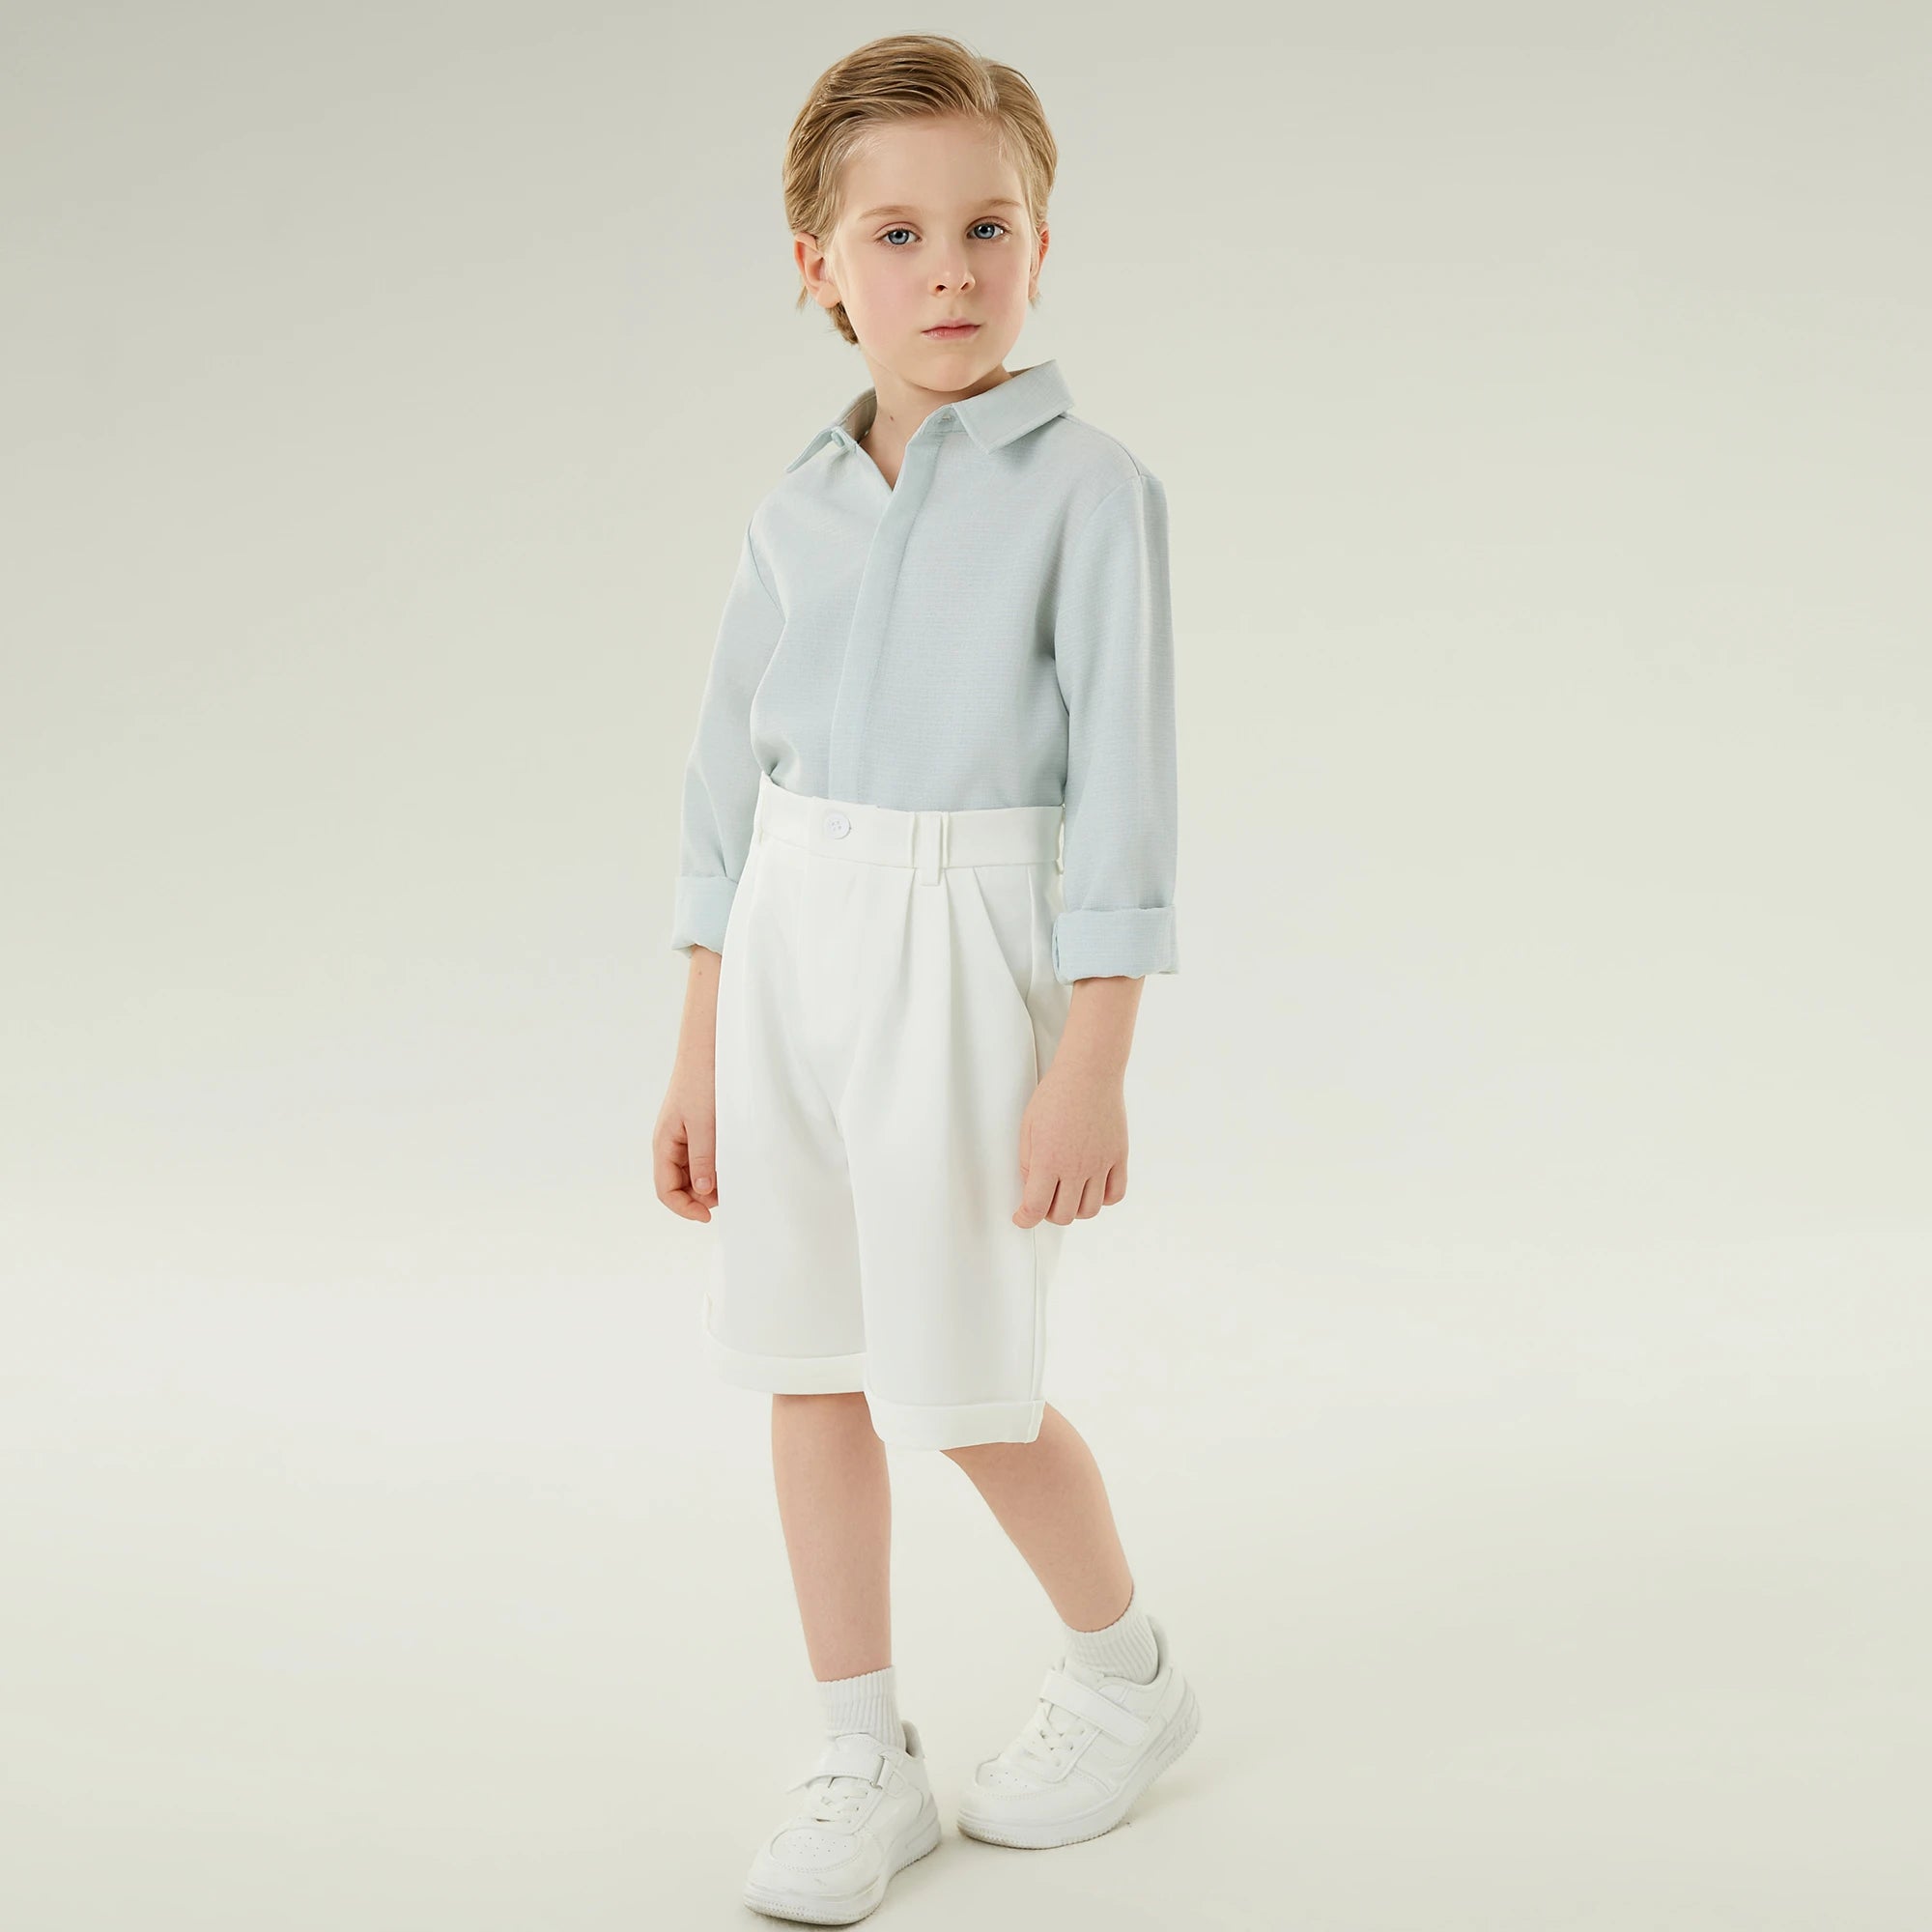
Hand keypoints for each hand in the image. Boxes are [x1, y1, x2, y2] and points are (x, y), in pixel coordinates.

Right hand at [658, 945, 722, 1220]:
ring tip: (735, 1177)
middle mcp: (673, 1142)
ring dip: (712, 1182)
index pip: (665, 1190)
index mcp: (664, 1143)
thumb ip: (703, 1160)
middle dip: (701, 1198)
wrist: (711, 1043)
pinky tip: (736, 1160)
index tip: (711, 1217)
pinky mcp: (703, 1124)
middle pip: (680, 1185)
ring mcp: (687, 1133)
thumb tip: (703, 1194)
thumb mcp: (705, 1124)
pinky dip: (718, 1164)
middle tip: (730, 1197)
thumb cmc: (703, 1081)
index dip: (685, 1209)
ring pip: (695, 1172)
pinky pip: (706, 1154)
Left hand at [1013, 1061, 1128, 1225]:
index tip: (1022, 1217)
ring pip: (1090, 1210)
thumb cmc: (1056, 1094)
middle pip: (1063, 1215)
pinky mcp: (1119, 1157)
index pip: (1036, 1208)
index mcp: (1049, 1160)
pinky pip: (1115, 1194)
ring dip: (1075, 1209)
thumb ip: (1027, 1162)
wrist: (1089, 1073)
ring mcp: (1101, 1164)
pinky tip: (1092, 1187)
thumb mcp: (1028, 1128)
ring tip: (1067, 1195)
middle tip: (1043, 1201)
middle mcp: (1077, 1167)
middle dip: (1048, 1214)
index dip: (1025, 1219)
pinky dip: (1103, 1199)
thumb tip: (1031, 1187)